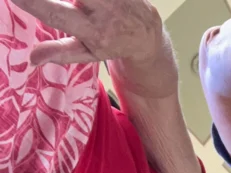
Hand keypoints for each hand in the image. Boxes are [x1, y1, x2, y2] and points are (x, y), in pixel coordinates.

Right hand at [9, 0, 163, 65]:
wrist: (148, 36)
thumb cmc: (110, 44)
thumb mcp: (87, 54)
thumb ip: (60, 52)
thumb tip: (32, 58)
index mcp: (92, 32)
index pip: (55, 14)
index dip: (32, 3)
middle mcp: (104, 10)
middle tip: (45, 0)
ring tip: (74, 4)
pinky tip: (80, 1)